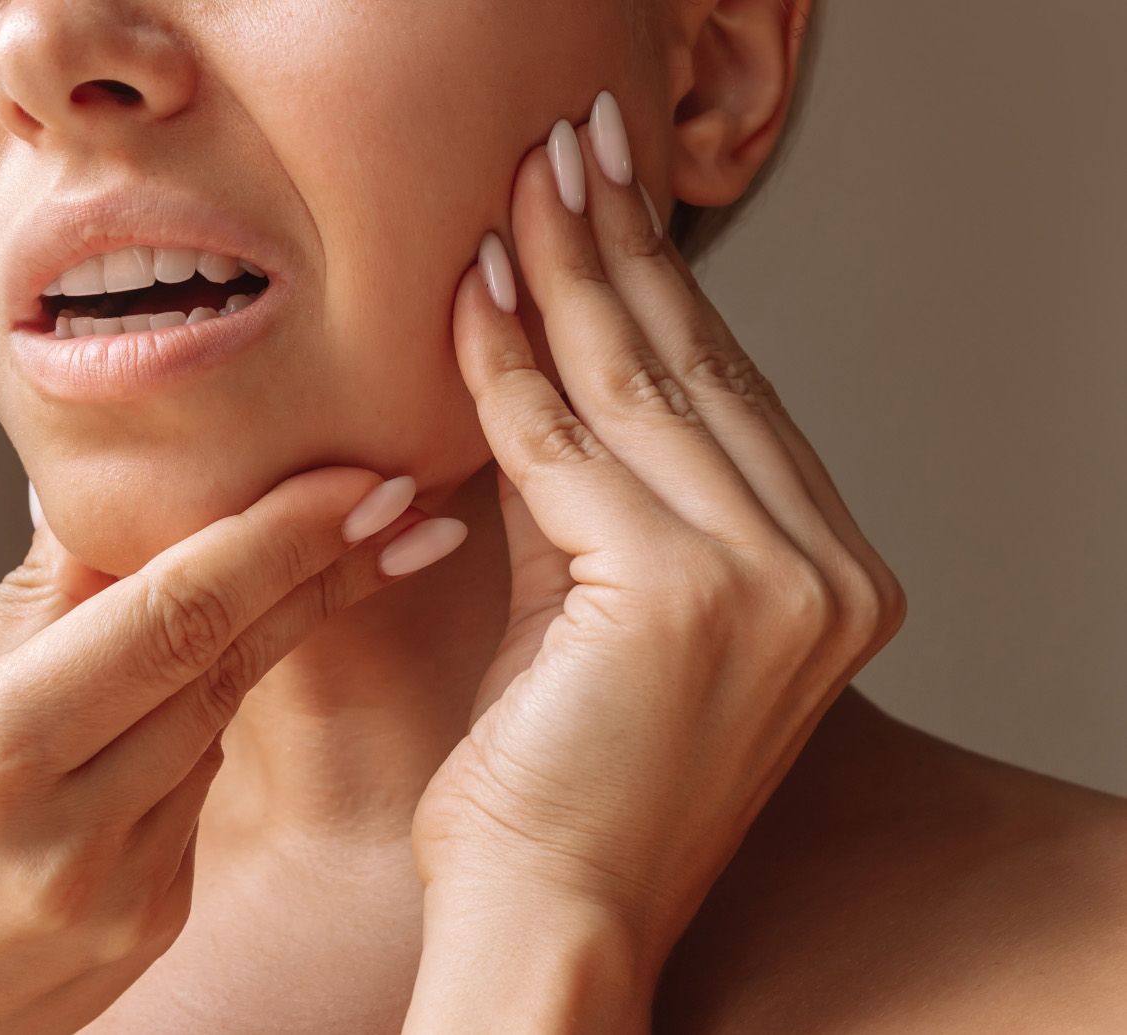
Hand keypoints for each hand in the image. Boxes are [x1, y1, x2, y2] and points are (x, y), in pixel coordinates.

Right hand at [0, 467, 459, 1034]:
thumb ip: (32, 603)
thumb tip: (101, 496)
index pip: (170, 617)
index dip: (275, 538)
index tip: (352, 479)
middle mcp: (72, 832)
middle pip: (225, 664)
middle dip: (319, 571)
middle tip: (395, 501)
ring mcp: (124, 891)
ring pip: (214, 721)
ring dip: (242, 645)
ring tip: (245, 586)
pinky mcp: (153, 921)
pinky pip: (196, 787)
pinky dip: (189, 730)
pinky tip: (146, 717)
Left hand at [408, 100, 906, 1022]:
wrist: (553, 922)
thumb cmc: (562, 791)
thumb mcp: (597, 617)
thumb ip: (591, 501)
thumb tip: (543, 369)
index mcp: (827, 578)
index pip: (731, 398)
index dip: (665, 291)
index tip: (611, 203)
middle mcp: (827, 573)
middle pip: (700, 370)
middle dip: (625, 246)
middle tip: (572, 145)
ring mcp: (773, 582)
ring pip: (641, 387)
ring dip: (571, 271)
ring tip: (525, 183)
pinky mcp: (686, 592)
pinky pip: (566, 444)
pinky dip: (510, 363)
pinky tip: (476, 289)